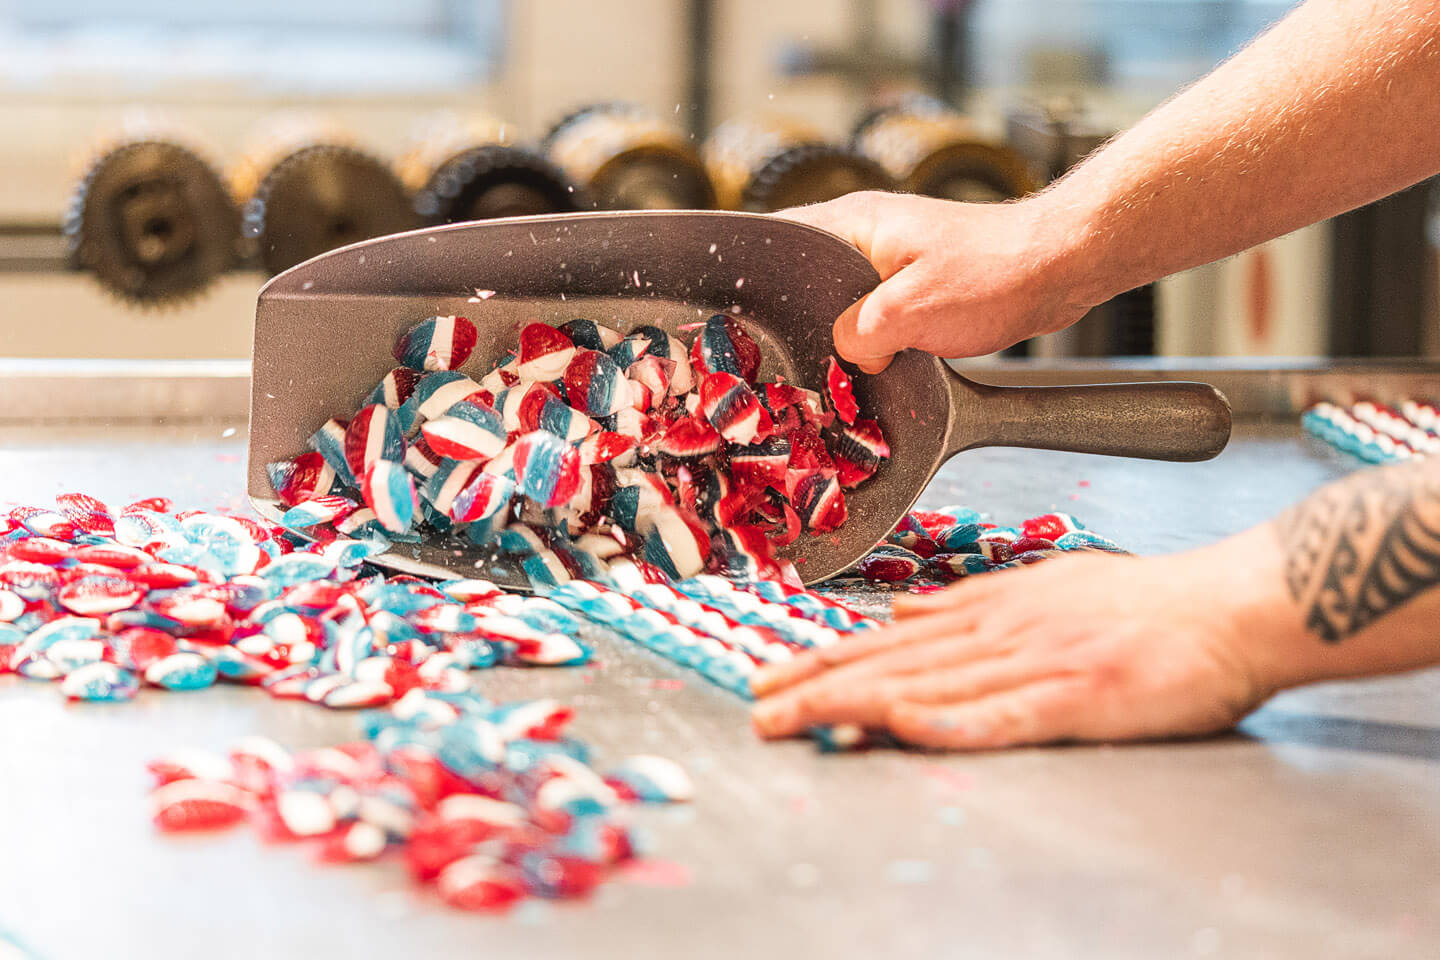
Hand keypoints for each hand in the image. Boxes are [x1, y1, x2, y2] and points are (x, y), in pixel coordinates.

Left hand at [749, 550, 1273, 749]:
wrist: (1230, 605)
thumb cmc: (1145, 603)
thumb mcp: (1045, 585)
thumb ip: (969, 599)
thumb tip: (903, 607)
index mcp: (992, 609)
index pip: (890, 637)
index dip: (824, 657)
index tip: (769, 675)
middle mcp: (1002, 632)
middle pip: (894, 661)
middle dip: (818, 684)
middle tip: (758, 707)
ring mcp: (1039, 664)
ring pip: (932, 684)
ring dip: (858, 703)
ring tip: (800, 720)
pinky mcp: (1080, 698)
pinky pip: (1005, 714)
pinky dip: (951, 721)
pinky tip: (903, 727)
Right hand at [774, 192, 1095, 371]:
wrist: (1060, 268)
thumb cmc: (992, 273)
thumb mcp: (906, 312)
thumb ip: (856, 334)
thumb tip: (847, 352)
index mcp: (853, 223)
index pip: (778, 238)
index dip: (755, 278)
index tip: (743, 317)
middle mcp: (867, 233)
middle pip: (805, 277)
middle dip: (802, 318)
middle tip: (791, 355)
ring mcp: (892, 256)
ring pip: (842, 301)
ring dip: (844, 332)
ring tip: (836, 361)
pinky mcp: (917, 281)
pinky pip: (876, 312)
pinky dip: (875, 337)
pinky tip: (877, 360)